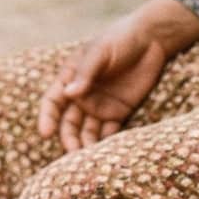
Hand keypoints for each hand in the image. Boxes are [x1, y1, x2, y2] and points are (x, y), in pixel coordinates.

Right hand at [37, 0, 198, 150]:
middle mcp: (82, 95)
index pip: (53, 101)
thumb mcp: (100, 51)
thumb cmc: (120, 39)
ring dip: (86, 145)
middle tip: (73, 154)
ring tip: (89, 159)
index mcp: (71, 78)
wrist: (152, 40)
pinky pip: (109, 132)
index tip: (46, 133)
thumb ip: (85, 72)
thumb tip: (69, 94)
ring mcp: (100, 106)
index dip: (47, 117)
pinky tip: (107, 153)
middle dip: (68, 139)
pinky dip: (106, 143)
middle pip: (69, 123)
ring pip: (87, 131)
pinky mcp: (119, 112)